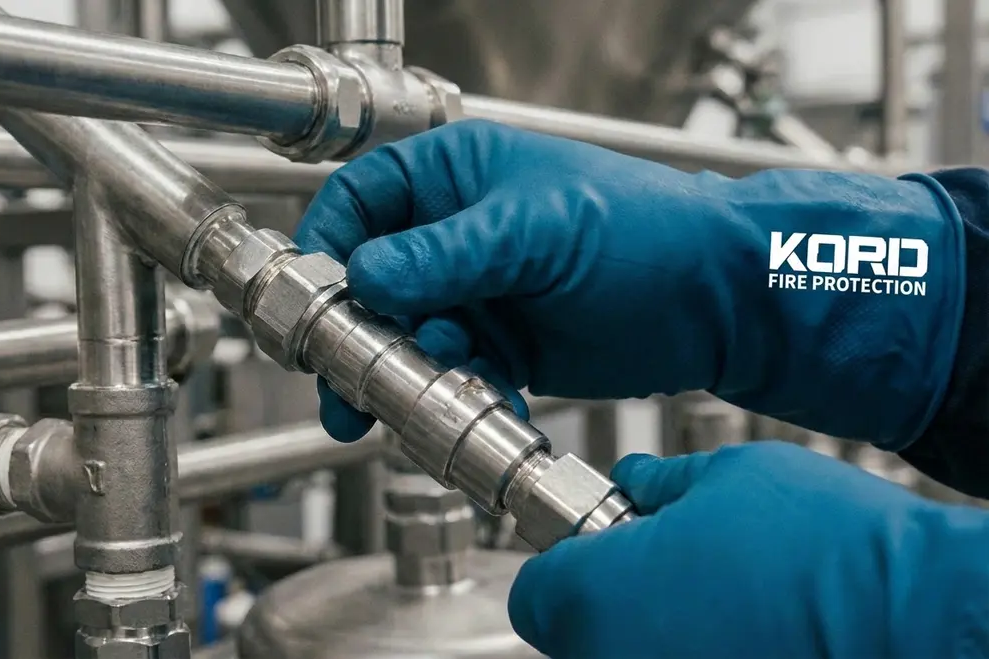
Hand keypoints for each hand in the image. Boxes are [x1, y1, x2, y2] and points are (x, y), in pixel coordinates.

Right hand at [294, 120, 962, 448]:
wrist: (720, 302)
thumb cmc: (646, 231)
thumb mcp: (535, 231)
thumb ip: (446, 255)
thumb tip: (367, 273)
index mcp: (457, 176)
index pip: (362, 201)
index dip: (329, 246)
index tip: (314, 294)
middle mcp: (458, 235)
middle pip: (373, 280)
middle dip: (356, 328)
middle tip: (345, 374)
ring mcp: (479, 294)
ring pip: (406, 336)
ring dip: (399, 372)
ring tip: (404, 401)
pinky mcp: (504, 347)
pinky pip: (452, 375)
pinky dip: (452, 395)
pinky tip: (474, 403)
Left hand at [508, 442, 988, 658]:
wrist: (922, 618)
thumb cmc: (829, 550)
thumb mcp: (730, 476)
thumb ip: (660, 484)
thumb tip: (637, 483)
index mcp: (594, 598)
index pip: (535, 594)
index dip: (566, 564)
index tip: (599, 546)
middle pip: (576, 636)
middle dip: (610, 600)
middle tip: (667, 566)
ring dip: (652, 633)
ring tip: (718, 602)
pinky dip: (692, 654)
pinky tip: (743, 635)